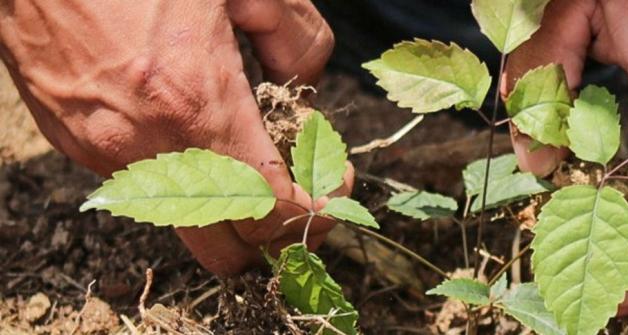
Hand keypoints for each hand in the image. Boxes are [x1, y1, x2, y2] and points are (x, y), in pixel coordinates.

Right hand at [0, 0, 345, 275]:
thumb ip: (297, 38)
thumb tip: (305, 90)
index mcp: (197, 103)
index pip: (272, 209)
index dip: (315, 211)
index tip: (330, 189)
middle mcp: (148, 145)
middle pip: (226, 250)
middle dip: (270, 232)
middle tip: (293, 188)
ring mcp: (107, 153)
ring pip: (182, 221)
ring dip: (223, 205)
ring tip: (240, 151)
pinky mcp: (78, 145)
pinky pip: (144, 185)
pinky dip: (179, 172)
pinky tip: (186, 124)